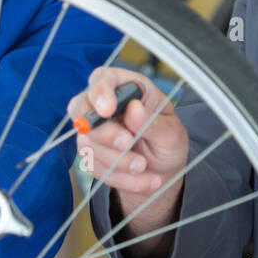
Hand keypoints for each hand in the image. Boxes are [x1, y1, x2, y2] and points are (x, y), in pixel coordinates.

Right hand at [68, 66, 188, 207]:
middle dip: (106, 134)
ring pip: (89, 144)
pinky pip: (96, 168)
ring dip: (119, 161)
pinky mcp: (91, 154)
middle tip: (129, 144)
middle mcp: (106, 106)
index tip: (108, 110)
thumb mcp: (172, 133)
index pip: (102, 78)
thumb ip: (153, 123)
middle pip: (85, 112)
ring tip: (144, 166)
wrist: (164, 171)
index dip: (100, 91)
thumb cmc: (168, 142)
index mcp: (129, 88)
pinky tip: (145, 179)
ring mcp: (94, 131)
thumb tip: (134, 109)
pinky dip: (122, 178)